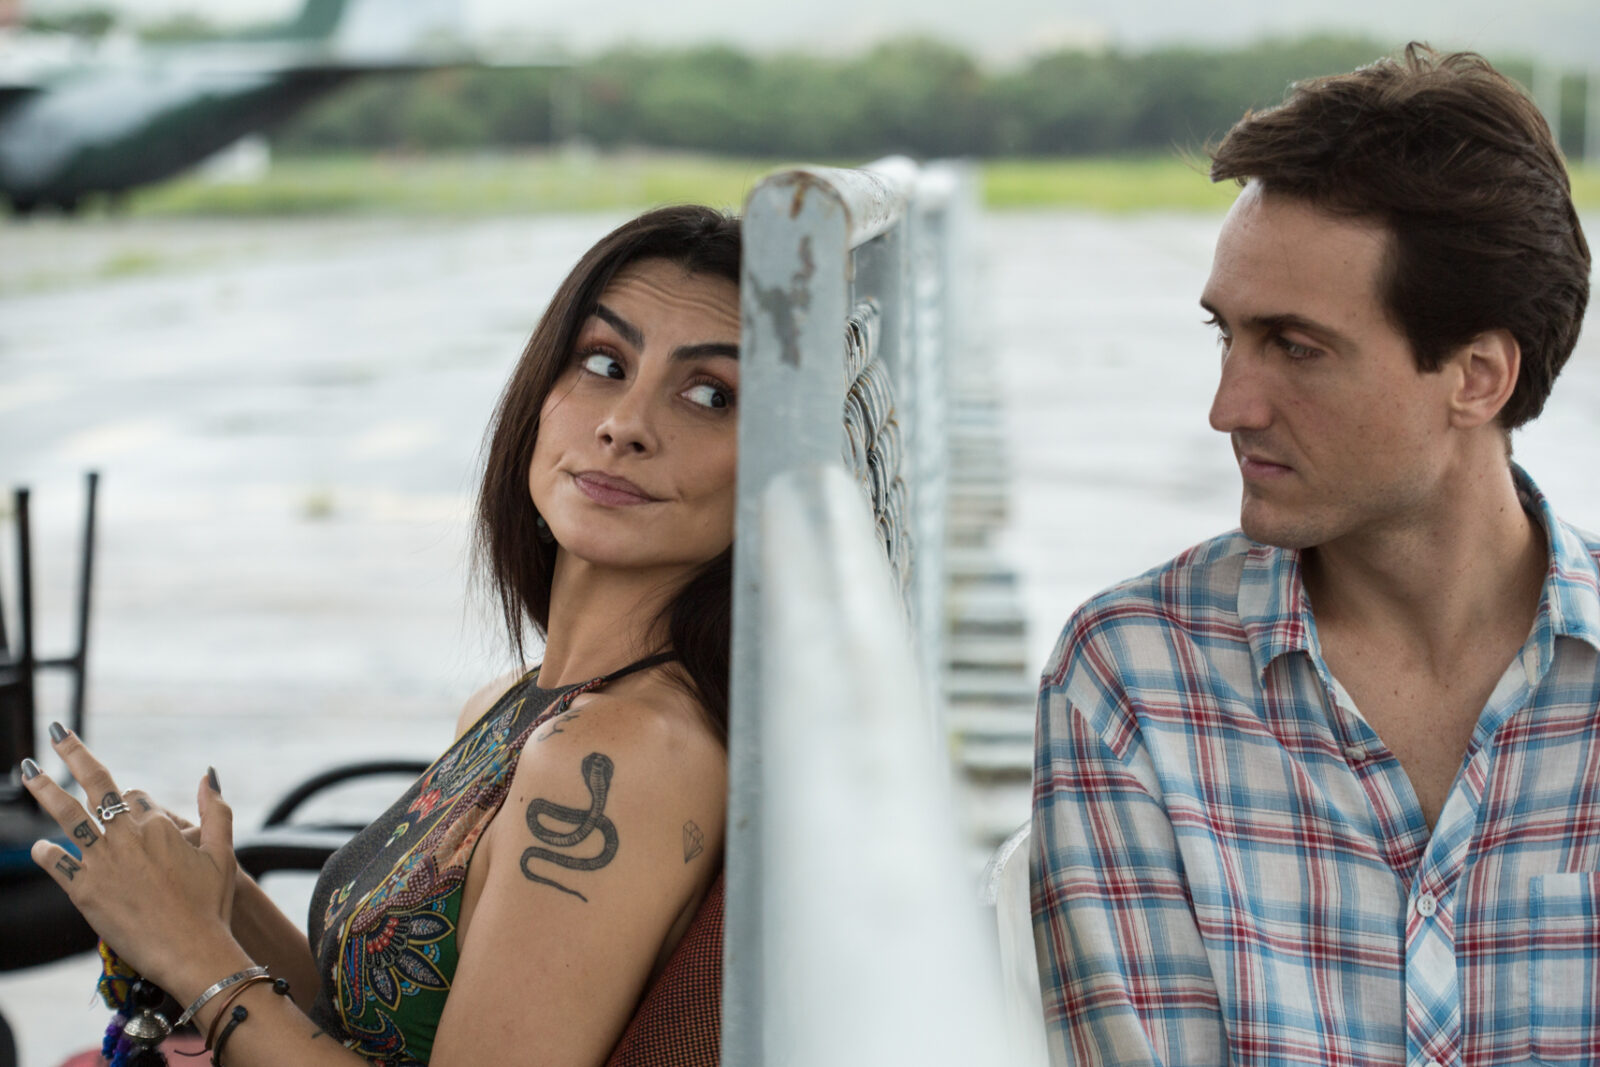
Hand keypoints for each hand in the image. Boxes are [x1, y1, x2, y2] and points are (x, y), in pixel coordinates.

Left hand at [23, 725, 238, 989]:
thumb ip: (216, 810)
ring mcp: (103, 861)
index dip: (136, 806)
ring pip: (67, 815)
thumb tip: (209, 773)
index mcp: (160, 824)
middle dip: (73, 753)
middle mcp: (128, 836)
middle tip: (55, 731)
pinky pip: (56, 864)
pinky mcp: (84, 890)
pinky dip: (46, 853)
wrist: (189, 950)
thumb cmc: (210, 904)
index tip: (140, 822)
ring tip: (27, 769)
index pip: (136, 798)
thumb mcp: (222, 853)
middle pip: (97, 785)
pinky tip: (40, 847)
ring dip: (44, 789)